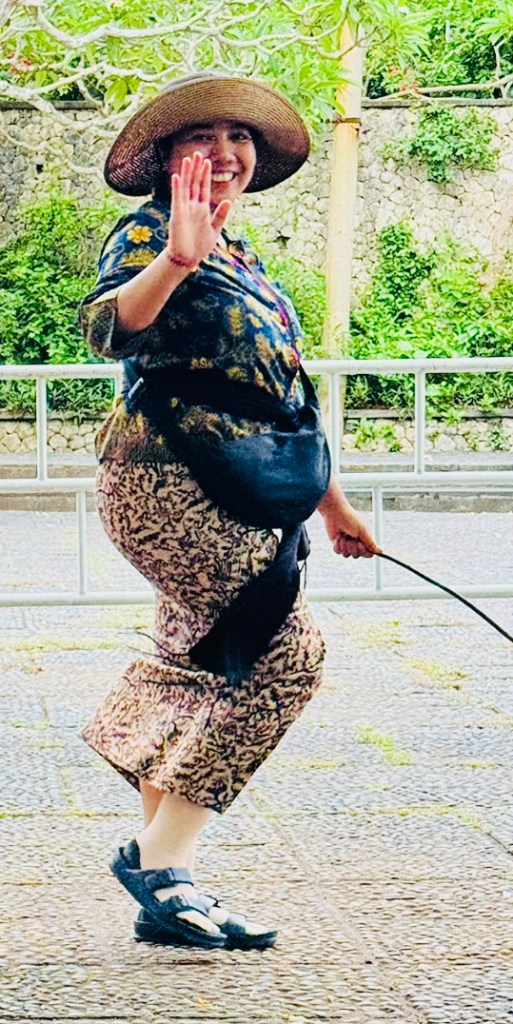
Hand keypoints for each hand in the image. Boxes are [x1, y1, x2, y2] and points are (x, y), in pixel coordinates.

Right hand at [167, 151, 231, 267]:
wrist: (187, 259)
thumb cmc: (199, 247)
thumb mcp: (215, 230)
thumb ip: (221, 215)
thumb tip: (229, 201)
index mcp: (202, 210)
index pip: (203, 188)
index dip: (205, 175)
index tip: (207, 162)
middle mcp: (192, 207)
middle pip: (194, 183)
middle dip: (197, 169)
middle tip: (198, 153)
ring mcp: (184, 209)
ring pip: (186, 187)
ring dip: (187, 173)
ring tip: (188, 159)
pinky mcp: (177, 215)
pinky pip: (177, 199)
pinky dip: (177, 188)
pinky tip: (177, 176)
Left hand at [318, 479, 380, 558]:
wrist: (335, 513)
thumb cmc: (351, 519)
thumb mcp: (363, 531)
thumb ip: (370, 543)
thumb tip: (381, 551)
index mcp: (364, 540)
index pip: (368, 554)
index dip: (364, 551)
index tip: (360, 544)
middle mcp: (356, 543)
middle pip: (356, 555)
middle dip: (353, 547)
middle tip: (351, 537)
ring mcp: (346, 545)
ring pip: (346, 555)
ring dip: (344, 545)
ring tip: (343, 535)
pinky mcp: (337, 544)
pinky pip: (338, 552)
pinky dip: (337, 544)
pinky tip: (338, 536)